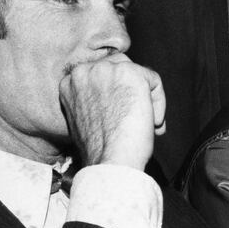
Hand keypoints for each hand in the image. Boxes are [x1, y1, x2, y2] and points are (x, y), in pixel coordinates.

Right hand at [59, 54, 165, 169]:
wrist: (111, 161)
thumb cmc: (101, 149)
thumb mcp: (85, 117)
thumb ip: (94, 98)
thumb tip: (117, 92)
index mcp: (70, 82)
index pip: (101, 74)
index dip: (118, 94)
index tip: (123, 113)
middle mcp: (84, 71)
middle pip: (120, 66)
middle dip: (133, 92)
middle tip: (138, 117)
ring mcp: (106, 70)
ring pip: (138, 73)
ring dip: (146, 97)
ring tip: (147, 121)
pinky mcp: (129, 74)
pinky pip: (154, 80)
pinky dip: (159, 102)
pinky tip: (151, 122)